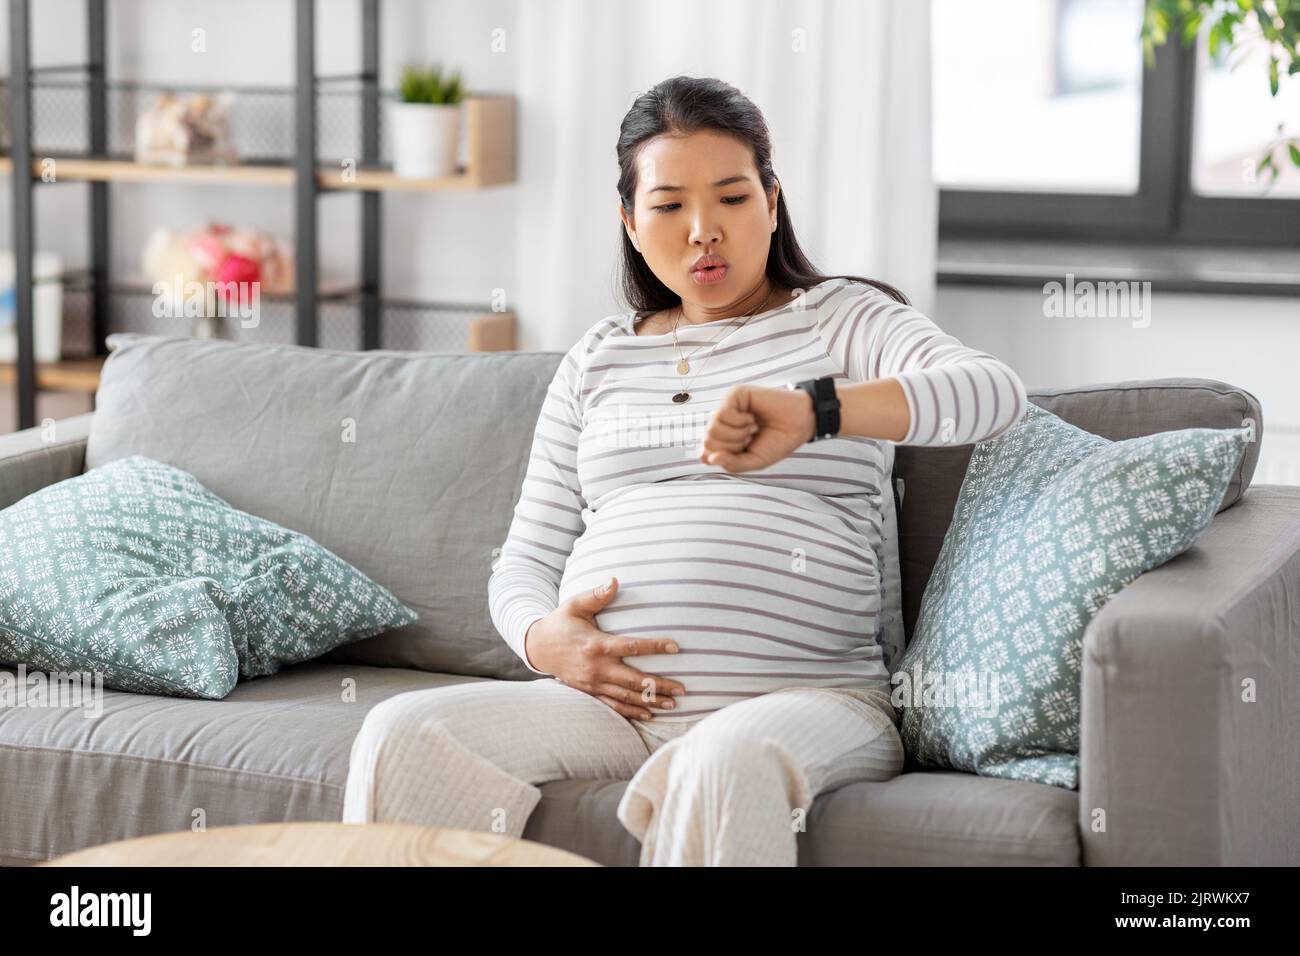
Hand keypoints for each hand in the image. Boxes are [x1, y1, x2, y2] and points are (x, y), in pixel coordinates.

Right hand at [523, 576, 686, 718]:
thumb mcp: (575, 605)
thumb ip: (596, 595)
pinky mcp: (589, 692)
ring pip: (626, 697)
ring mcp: (592, 683)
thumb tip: (615, 580)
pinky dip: (632, 712)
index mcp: (596, 645)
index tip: (676, 648)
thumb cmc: (560, 623)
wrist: (537, 648)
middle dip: (660, 685)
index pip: (631, 647)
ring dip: (650, 702)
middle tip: (683, 689)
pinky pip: (613, 706)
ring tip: (673, 705)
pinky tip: (649, 715)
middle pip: (634, 680)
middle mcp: (596, 668)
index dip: (655, 647)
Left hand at [697, 384, 814, 472]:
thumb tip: (709, 459)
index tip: (743, 452)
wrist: (800, 424)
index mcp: (724, 439)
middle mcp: (722, 423)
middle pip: (708, 442)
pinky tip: (752, 416)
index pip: (705, 454)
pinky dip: (740, 421)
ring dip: (737, 434)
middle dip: (732, 447)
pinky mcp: (735, 394)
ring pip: (712, 429)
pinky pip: (723, 414)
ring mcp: (727, 407)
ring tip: (753, 427)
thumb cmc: (777, 441)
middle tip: (751, 438)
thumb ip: (731, 464)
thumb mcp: (754, 461)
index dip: (722, 458)